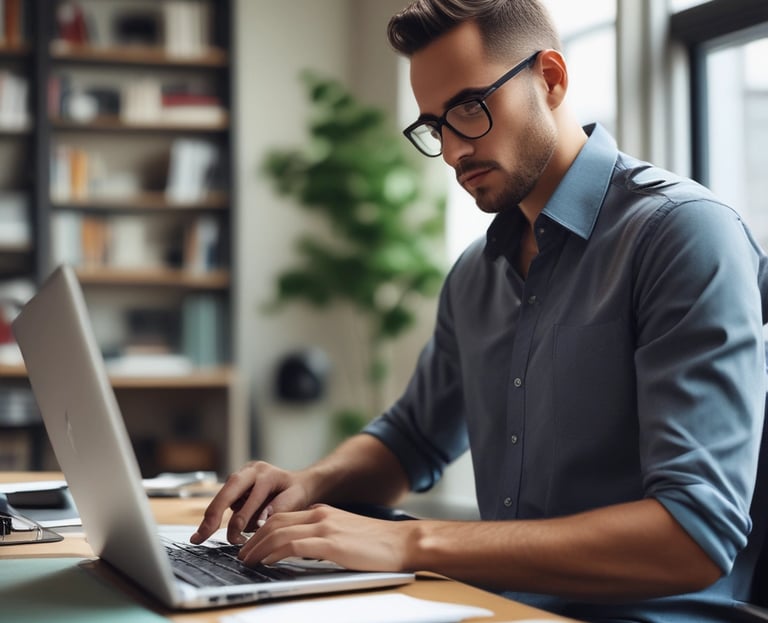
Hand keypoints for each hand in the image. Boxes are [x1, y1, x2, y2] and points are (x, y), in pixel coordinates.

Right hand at [190, 460, 310, 544]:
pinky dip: (219, 516)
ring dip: (217, 519)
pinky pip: (224, 502)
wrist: (297, 482)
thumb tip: (260, 522)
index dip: (245, 517)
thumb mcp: (296, 499)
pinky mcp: (233, 484)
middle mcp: (250, 471)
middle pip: (227, 491)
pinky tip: (218, 523)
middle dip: (213, 515)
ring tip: (210, 533)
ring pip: (223, 499)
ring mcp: (239, 475)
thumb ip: (279, 509)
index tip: (239, 537)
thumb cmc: (296, 492)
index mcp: (266, 474)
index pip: (251, 496)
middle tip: (200, 536)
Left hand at [237, 504, 413, 571]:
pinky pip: (293, 544)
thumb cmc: (377, 544)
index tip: (250, 545)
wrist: (402, 542)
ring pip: (279, 532)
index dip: (261, 531)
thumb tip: (299, 552)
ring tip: (247, 561)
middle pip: (274, 522)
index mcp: (322, 511)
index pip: (281, 516)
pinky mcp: (330, 542)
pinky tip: (267, 562)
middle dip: (253, 539)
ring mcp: (325, 526)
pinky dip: (275, 552)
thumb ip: (321, 538)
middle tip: (241, 555)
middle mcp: (320, 514)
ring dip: (258, 547)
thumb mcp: (343, 534)